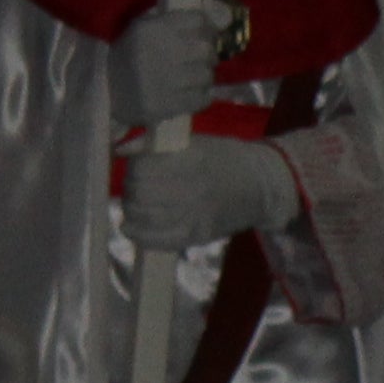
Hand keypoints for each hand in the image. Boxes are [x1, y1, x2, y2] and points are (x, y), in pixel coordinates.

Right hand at [109, 0, 229, 129]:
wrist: (102, 90)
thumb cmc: (125, 56)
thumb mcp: (140, 28)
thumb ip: (169, 22)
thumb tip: (206, 21)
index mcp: (152, 29)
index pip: (197, 21)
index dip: (209, 27)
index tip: (209, 35)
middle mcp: (161, 52)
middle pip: (206, 49)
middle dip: (210, 53)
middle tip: (205, 58)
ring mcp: (164, 81)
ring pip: (206, 75)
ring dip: (205, 76)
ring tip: (196, 77)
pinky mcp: (166, 106)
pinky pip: (201, 99)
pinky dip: (202, 95)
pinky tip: (194, 93)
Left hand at [122, 135, 298, 251]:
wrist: (262, 187)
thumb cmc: (228, 159)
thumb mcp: (195, 142)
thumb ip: (156, 146)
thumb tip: (121, 151)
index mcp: (193, 161)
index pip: (143, 168)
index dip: (135, 167)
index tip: (140, 166)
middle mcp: (192, 189)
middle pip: (140, 193)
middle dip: (132, 188)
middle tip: (137, 186)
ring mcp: (194, 216)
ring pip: (143, 216)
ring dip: (132, 209)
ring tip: (137, 203)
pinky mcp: (195, 236)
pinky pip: (155, 240)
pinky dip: (137, 234)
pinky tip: (131, 226)